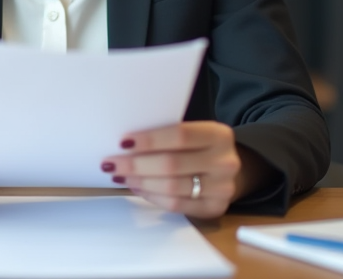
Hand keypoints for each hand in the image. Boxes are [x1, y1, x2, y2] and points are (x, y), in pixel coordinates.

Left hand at [100, 121, 251, 218]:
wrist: (231, 169)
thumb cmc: (201, 147)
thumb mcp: (196, 133)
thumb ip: (169, 135)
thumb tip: (126, 143)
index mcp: (219, 134)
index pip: (180, 135)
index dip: (150, 139)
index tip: (123, 142)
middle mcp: (225, 161)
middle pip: (172, 164)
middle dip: (136, 164)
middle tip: (111, 163)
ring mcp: (223, 188)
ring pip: (172, 187)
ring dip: (140, 181)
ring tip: (121, 175)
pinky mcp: (215, 208)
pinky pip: (177, 205)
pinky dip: (152, 196)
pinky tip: (138, 187)